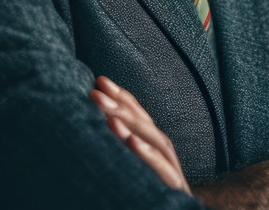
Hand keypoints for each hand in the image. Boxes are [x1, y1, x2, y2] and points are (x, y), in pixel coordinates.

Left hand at [91, 76, 190, 193]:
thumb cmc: (152, 188)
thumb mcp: (134, 162)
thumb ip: (121, 141)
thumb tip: (100, 121)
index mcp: (151, 141)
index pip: (136, 113)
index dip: (120, 95)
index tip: (99, 81)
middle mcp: (161, 148)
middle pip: (141, 122)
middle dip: (118, 105)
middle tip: (96, 93)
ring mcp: (169, 165)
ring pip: (150, 140)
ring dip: (130, 125)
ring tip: (108, 114)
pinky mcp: (173, 184)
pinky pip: (159, 167)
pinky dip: (146, 153)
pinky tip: (131, 142)